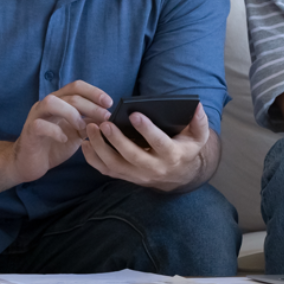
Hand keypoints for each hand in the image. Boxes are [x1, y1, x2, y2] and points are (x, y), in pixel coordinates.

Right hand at [12, 81, 112, 182]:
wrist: (29, 163)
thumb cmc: (53, 145)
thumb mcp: (76, 133)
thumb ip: (89, 123)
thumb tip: (107, 116)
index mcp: (59, 102)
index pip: (76, 87)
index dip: (94, 92)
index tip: (109, 102)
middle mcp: (46, 105)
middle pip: (69, 95)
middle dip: (90, 105)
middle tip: (105, 117)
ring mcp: (36, 116)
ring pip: (51, 102)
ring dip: (71, 113)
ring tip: (82, 127)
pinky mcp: (29, 131)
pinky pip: (40, 125)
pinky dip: (55, 131)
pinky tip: (64, 139)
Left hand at [80, 101, 210, 191]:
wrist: (179, 174)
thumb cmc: (185, 148)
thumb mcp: (198, 136)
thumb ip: (199, 121)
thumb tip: (196, 105)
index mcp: (172, 155)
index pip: (159, 143)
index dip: (148, 130)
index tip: (135, 114)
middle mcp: (154, 168)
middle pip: (133, 156)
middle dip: (117, 140)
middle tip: (105, 123)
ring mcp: (138, 175)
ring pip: (116, 165)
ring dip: (100, 148)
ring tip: (91, 128)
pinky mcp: (126, 177)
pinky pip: (106, 170)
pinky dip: (93, 159)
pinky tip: (85, 143)